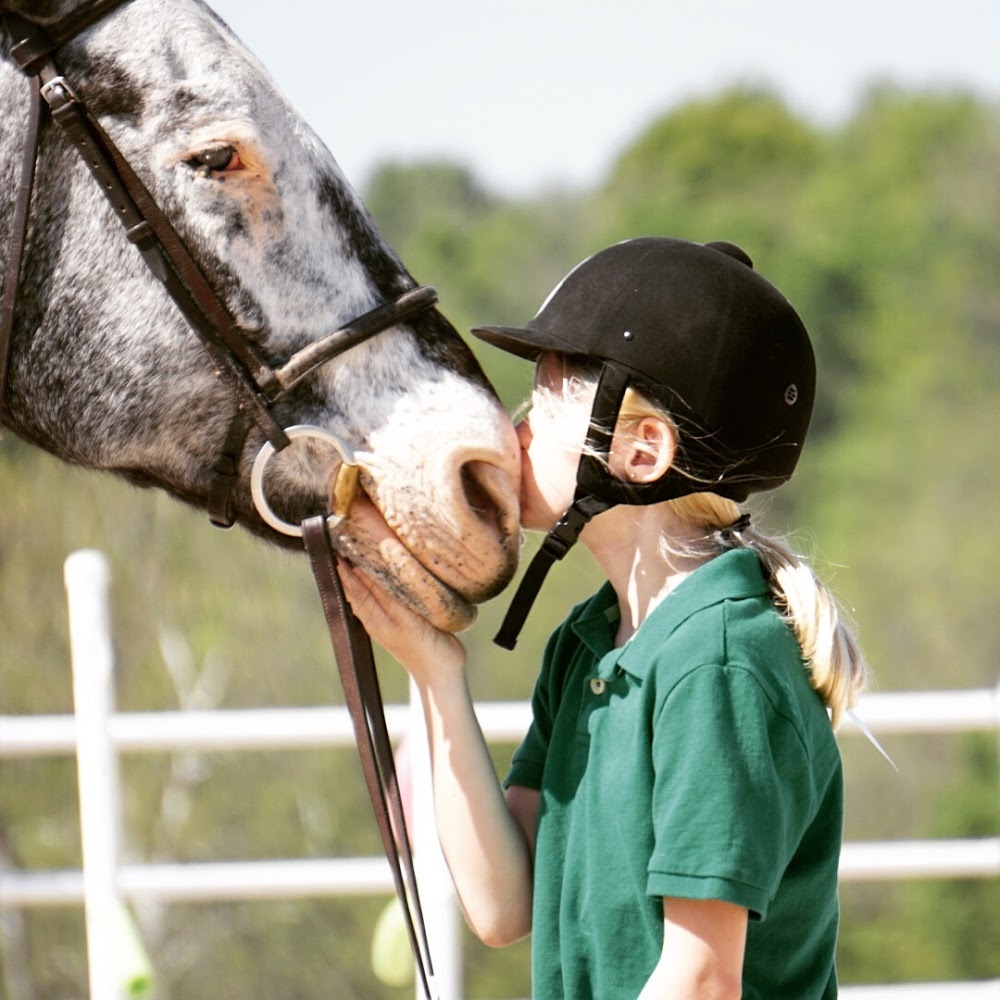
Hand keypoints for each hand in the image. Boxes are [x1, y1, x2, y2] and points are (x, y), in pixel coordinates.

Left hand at [336, 560, 465, 685]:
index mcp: (375, 619)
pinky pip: (380, 602)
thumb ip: (387, 596)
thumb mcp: (407, 620)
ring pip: (367, 596)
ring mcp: (387, 623)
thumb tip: (362, 572)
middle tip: (341, 546)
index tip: (337, 548)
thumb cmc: (427, 649)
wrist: (441, 676)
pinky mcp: (400, 624)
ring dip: (360, 578)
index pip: (355, 589)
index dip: (345, 569)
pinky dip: (375, 587)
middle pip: (357, 591)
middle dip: (348, 571)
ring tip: (353, 558)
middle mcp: (377, 620)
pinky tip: (378, 580)